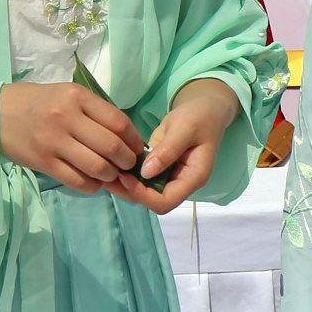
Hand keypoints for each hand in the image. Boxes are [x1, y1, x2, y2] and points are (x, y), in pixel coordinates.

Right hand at [0, 81, 143, 193]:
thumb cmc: (36, 103)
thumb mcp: (67, 95)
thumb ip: (94, 112)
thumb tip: (126, 137)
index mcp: (77, 97)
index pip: (119, 122)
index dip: (134, 140)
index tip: (137, 149)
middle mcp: (67, 118)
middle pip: (111, 147)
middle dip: (127, 161)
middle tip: (128, 166)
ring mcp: (54, 141)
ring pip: (97, 167)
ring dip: (111, 175)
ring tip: (111, 174)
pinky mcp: (43, 161)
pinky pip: (77, 180)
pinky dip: (92, 185)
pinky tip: (93, 181)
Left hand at [108, 77, 238, 213]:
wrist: (206, 109)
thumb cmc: (200, 116)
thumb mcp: (185, 128)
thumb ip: (167, 150)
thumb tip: (145, 173)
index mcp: (193, 178)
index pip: (166, 201)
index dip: (143, 194)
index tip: (125, 176)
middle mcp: (182, 183)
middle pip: (153, 202)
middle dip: (129, 192)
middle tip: (106, 174)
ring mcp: (171, 178)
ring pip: (145, 193)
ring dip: (124, 186)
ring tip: (104, 170)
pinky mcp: (161, 170)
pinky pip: (143, 179)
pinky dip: (127, 174)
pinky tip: (112, 164)